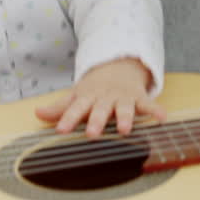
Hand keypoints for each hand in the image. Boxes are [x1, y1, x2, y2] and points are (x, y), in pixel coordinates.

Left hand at [34, 58, 162, 137]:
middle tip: (92, 134)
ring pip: (124, 108)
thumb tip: (37, 113)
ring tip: (125, 130)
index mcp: (88, 98)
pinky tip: (162, 118)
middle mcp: (105, 98)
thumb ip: (60, 107)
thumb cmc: (95, 89)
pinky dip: (156, 110)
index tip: (61, 130)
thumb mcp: (77, 95)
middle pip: (100, 110)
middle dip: (97, 121)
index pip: (76, 109)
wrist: (119, 65)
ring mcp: (123, 97)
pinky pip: (148, 104)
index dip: (68, 119)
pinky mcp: (138, 98)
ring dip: (125, 118)